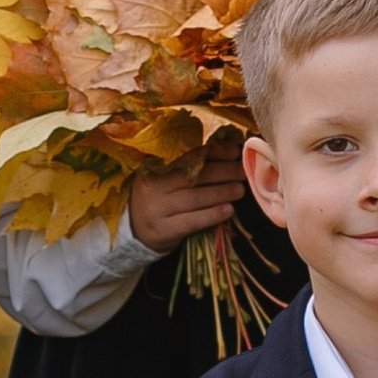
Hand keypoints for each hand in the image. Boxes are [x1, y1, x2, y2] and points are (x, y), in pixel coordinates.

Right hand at [127, 146, 246, 253]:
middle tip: (242, 171)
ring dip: (222, 192)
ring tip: (239, 190)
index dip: (213, 151)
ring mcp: (158, 209)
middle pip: (194, 175)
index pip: (187, 154)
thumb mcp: (165, 175)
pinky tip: (228, 210)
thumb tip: (229, 147)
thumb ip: (190, 163)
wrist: (136, 228)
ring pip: (195, 198)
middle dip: (223, 171)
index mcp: (155, 166)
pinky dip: (212, 215)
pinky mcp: (165, 229)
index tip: (234, 151)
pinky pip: (192, 221)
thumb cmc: (160, 196)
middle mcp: (154, 186)